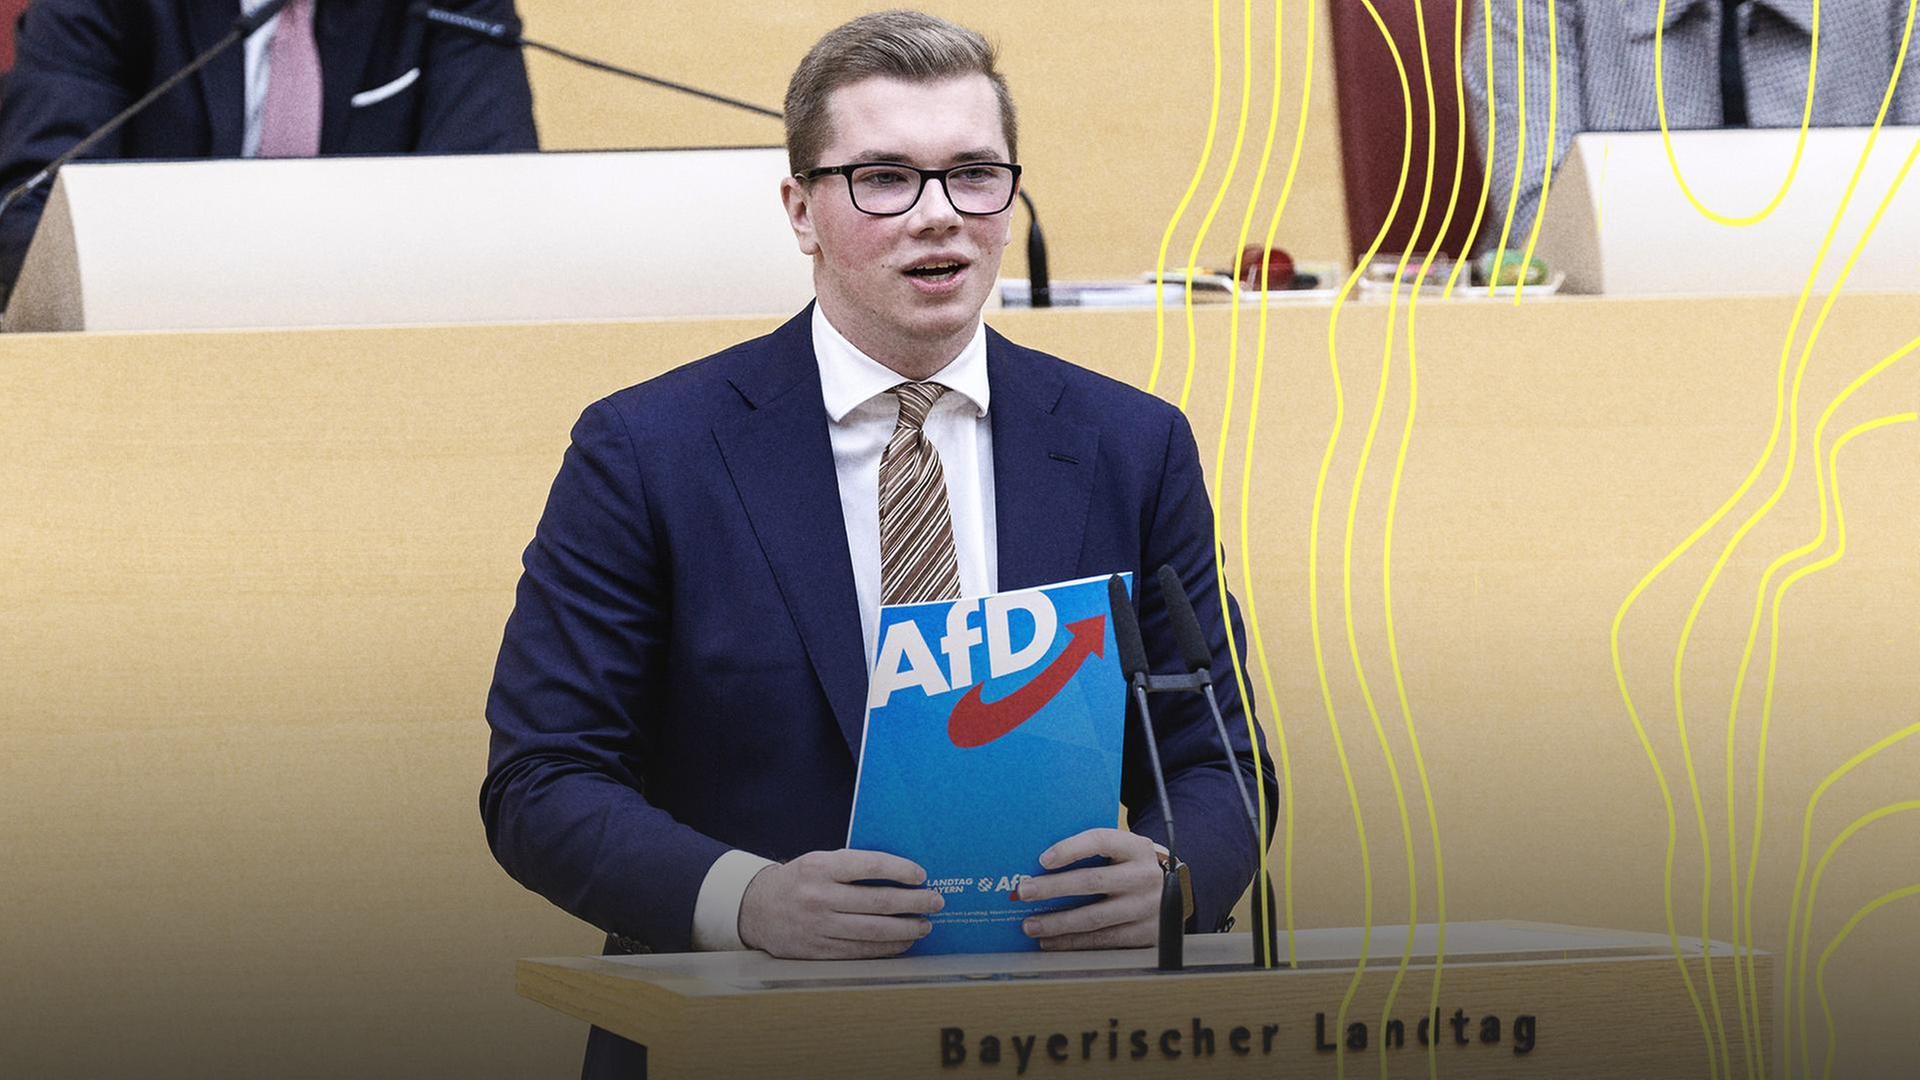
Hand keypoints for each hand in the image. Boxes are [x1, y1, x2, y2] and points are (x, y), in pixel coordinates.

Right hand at [737, 849, 943, 958]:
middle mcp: (819, 897)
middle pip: (878, 902)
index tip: (921, 875)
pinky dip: (886, 948)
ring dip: (905, 929)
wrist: (757, 908)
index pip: (870, 866)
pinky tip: (902, 942)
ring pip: (873, 931)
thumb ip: (853, 866)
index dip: (900, 870)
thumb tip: (901, 873)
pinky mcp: (818, 950)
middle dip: (914, 902)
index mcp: (821, 867)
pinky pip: (860, 951)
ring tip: (924, 925)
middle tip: (936, 901)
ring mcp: (819, 926)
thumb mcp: (819, 861)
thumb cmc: (800, 880)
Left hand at [1014, 828, 1163, 949]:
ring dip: (1057, 923)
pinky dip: (1072, 943)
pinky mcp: (1145, 935)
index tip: (1042, 860)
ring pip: (1094, 918)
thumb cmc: (1131, 870)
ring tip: (1030, 925)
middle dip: (1053, 888)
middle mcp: (1145, 876)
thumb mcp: (1123, 854)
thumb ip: (1093, 854)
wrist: (1174, 896)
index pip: (1101, 840)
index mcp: (1137, 848)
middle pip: (1092, 881)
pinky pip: (1102, 941)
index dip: (1070, 849)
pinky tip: (1051, 941)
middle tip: (1024, 892)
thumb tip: (1040, 864)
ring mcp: (1147, 908)